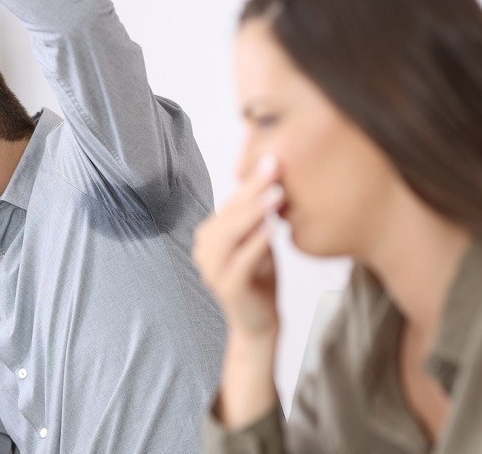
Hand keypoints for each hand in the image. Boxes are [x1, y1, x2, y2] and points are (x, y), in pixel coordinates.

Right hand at [192, 155, 283, 340]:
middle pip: (228, 214)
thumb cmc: (260, 279)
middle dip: (252, 189)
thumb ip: (258, 218)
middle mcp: (204, 249)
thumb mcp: (259, 241)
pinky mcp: (226, 287)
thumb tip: (272, 180)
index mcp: (210, 236)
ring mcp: (212, 269)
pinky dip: (257, 242)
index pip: (230, 203)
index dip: (250, 181)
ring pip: (230, 234)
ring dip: (254, 212)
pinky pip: (241, 260)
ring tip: (277, 194)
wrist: (259, 323)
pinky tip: (273, 228)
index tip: (271, 158)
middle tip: (274, 166)